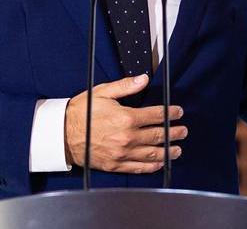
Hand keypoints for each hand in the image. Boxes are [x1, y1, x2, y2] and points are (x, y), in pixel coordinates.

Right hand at [64, 74, 187, 172]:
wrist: (62, 134)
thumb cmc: (81, 112)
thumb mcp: (102, 92)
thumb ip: (125, 86)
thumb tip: (143, 79)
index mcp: (126, 118)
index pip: (156, 115)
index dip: (170, 113)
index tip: (178, 112)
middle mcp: (127, 137)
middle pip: (158, 135)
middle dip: (173, 133)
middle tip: (183, 131)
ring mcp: (122, 153)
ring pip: (152, 153)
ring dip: (168, 151)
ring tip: (177, 149)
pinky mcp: (116, 164)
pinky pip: (139, 167)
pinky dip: (152, 166)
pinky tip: (160, 163)